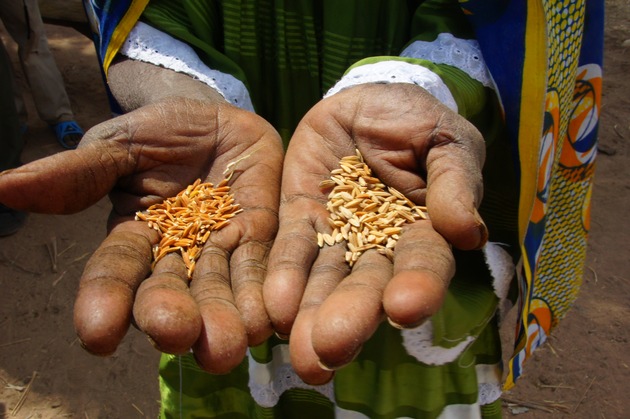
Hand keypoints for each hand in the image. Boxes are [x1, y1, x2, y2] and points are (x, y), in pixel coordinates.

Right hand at [0, 95, 283, 373]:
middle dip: (171, 316)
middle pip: (170, 293)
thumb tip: (3, 187)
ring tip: (226, 346)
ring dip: (222, 320)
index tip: (96, 334)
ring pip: (220, 290)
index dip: (105, 301)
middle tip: (175, 335)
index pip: (115, 273)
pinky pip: (263, 268)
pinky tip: (267, 318)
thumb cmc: (163, 130)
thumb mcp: (119, 144)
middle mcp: (177, 256)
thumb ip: (78, 173)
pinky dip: (264, 293)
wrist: (221, 118)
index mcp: (135, 238)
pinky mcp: (261, 238)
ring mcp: (221, 250)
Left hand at [263, 83, 486, 383]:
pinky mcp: (301, 219)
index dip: (417, 286)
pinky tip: (274, 307)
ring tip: (301, 354)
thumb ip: (454, 180)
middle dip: (352, 317)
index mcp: (424, 231)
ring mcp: (337, 237)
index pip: (423, 263)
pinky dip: (284, 277)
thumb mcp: (443, 140)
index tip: (405, 309)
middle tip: (331, 351)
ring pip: (325, 279)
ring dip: (312, 314)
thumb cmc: (414, 121)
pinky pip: (291, 249)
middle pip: (368, 285)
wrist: (364, 103)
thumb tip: (468, 231)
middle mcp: (380, 247)